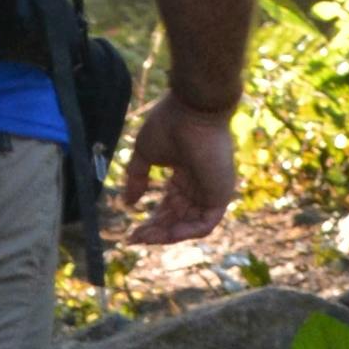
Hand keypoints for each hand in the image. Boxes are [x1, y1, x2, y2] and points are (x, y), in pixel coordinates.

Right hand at [123, 96, 238, 238]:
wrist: (192, 110)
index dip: (151, 219)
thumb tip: (128, 203)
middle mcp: (199, 185)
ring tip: (145, 237)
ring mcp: (211, 191)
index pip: (170, 205)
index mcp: (184, 174)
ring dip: (167, 235)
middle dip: (156, 229)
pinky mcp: (221, 196)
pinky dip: (185, 232)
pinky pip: (205, 225)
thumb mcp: (145, 154)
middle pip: (178, 218)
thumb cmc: (169, 124)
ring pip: (189, 224)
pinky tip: (165, 234)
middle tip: (135, 237)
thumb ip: (137, 178)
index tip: (131, 230)